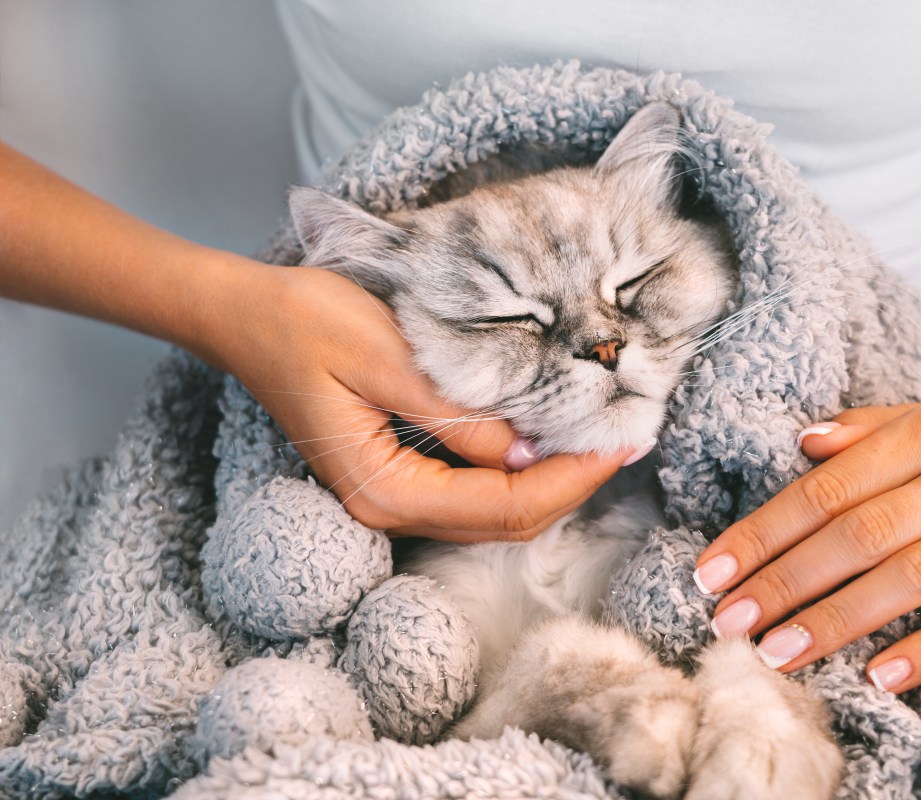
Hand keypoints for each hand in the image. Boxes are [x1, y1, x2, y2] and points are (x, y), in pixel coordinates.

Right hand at [213, 264, 635, 541]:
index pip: (504, 505)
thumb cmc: (306, 321)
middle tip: (628, 438)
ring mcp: (391, 497)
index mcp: (385, 489)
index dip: (572, 479)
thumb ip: (458, 413)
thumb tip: (528, 449)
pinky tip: (549, 435)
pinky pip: (474, 489)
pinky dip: (520, 469)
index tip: (624, 440)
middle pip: (506, 520)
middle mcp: (389, 508)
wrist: (245, 314)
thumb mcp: (387, 356)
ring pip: (494, 511)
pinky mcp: (397, 475)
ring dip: (552, 480)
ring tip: (602, 437)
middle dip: (573, 484)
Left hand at [692, 399, 920, 693]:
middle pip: (862, 532)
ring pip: (914, 576)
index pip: (828, 487)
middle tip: (730, 621)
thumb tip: (800, 443)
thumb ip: (864, 430)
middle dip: (786, 580)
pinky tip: (877, 675)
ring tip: (779, 653)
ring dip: (838, 619)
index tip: (711, 571)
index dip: (764, 531)